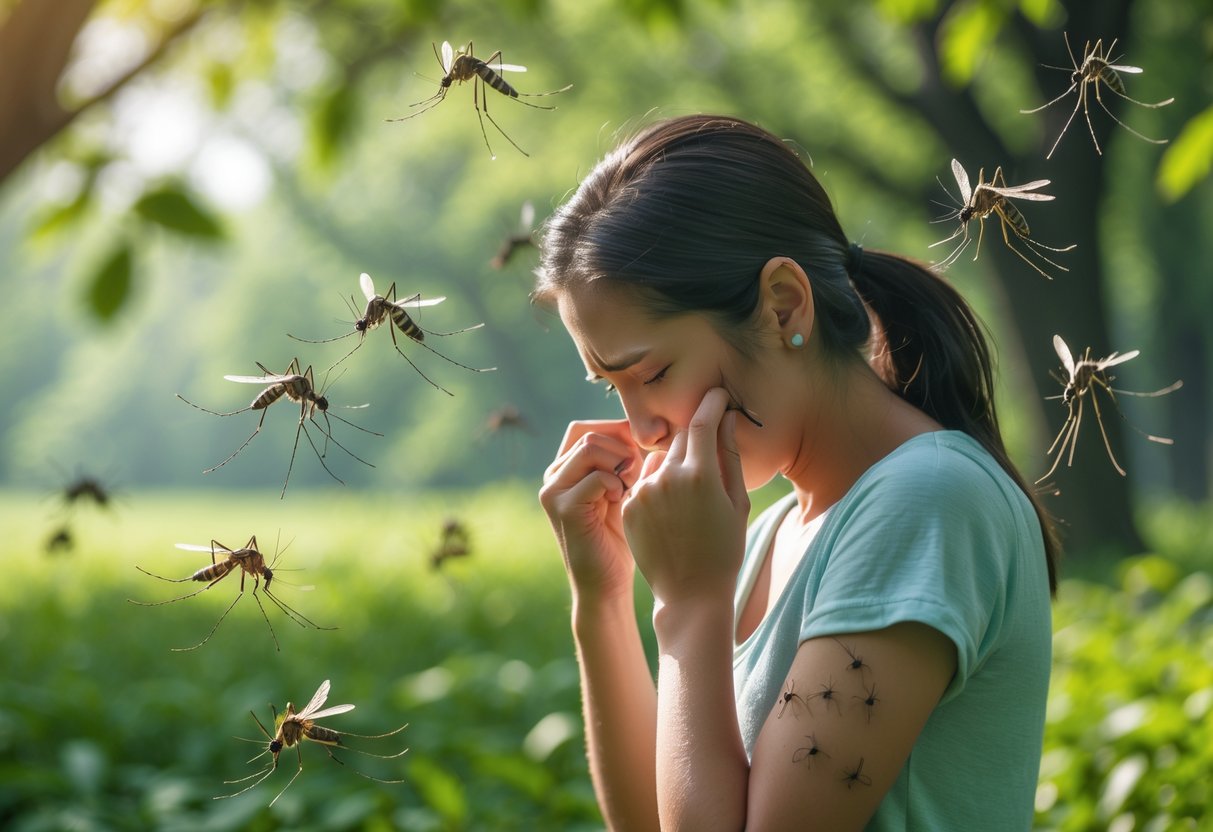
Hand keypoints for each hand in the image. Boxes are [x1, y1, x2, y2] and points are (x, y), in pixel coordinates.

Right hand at [540, 420, 645, 602]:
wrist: (607, 584)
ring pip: (590, 448)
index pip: (585, 428)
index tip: (640, 452)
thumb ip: (626, 461)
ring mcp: (553, 491)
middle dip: (622, 449)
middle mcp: (552, 477)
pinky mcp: (563, 508)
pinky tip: (622, 501)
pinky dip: (617, 484)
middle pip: (589, 434)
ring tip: (629, 487)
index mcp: (564, 470)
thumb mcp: (623, 490)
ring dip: (620, 464)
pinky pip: (597, 476)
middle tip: (637, 475)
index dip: (616, 432)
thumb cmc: (621, 537)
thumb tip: (647, 428)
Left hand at [621, 389, 749, 607]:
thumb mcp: (737, 503)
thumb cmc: (724, 549)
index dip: (711, 403)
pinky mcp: (629, 506)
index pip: (702, 422)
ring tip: (687, 501)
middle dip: (693, 442)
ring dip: (671, 466)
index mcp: (701, 475)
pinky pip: (642, 481)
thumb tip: (726, 417)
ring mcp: (644, 492)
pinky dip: (655, 486)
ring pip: (658, 460)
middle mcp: (667, 477)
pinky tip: (669, 513)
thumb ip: (730, 456)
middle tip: (706, 466)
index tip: (717, 394)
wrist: (690, 594)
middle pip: (679, 440)